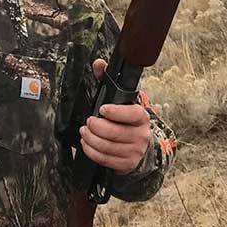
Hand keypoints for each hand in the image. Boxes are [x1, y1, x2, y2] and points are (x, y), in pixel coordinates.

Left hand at [78, 59, 151, 173]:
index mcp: (141, 116)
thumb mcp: (119, 100)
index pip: (132, 114)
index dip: (116, 112)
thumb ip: (107, 80)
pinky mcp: (126, 163)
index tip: (102, 109)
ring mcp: (135, 151)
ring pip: (108, 147)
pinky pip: (106, 159)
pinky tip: (86, 144)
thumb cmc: (124, 120)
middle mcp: (141, 134)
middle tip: (88, 122)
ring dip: (91, 139)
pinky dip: (92, 151)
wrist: (138, 146)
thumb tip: (98, 63)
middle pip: (115, 133)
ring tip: (84, 132)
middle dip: (96, 127)